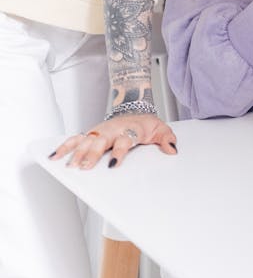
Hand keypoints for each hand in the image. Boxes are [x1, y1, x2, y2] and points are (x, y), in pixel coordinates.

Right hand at [49, 112, 177, 169]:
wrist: (136, 110)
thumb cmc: (145, 124)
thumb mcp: (161, 129)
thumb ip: (167, 139)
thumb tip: (172, 150)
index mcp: (129, 130)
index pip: (123, 141)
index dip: (118, 152)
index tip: (113, 164)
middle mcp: (112, 130)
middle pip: (100, 142)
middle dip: (92, 154)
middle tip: (84, 167)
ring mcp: (100, 131)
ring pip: (86, 140)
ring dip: (77, 152)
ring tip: (69, 165)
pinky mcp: (91, 133)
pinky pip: (75, 138)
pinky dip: (64, 146)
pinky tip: (54, 155)